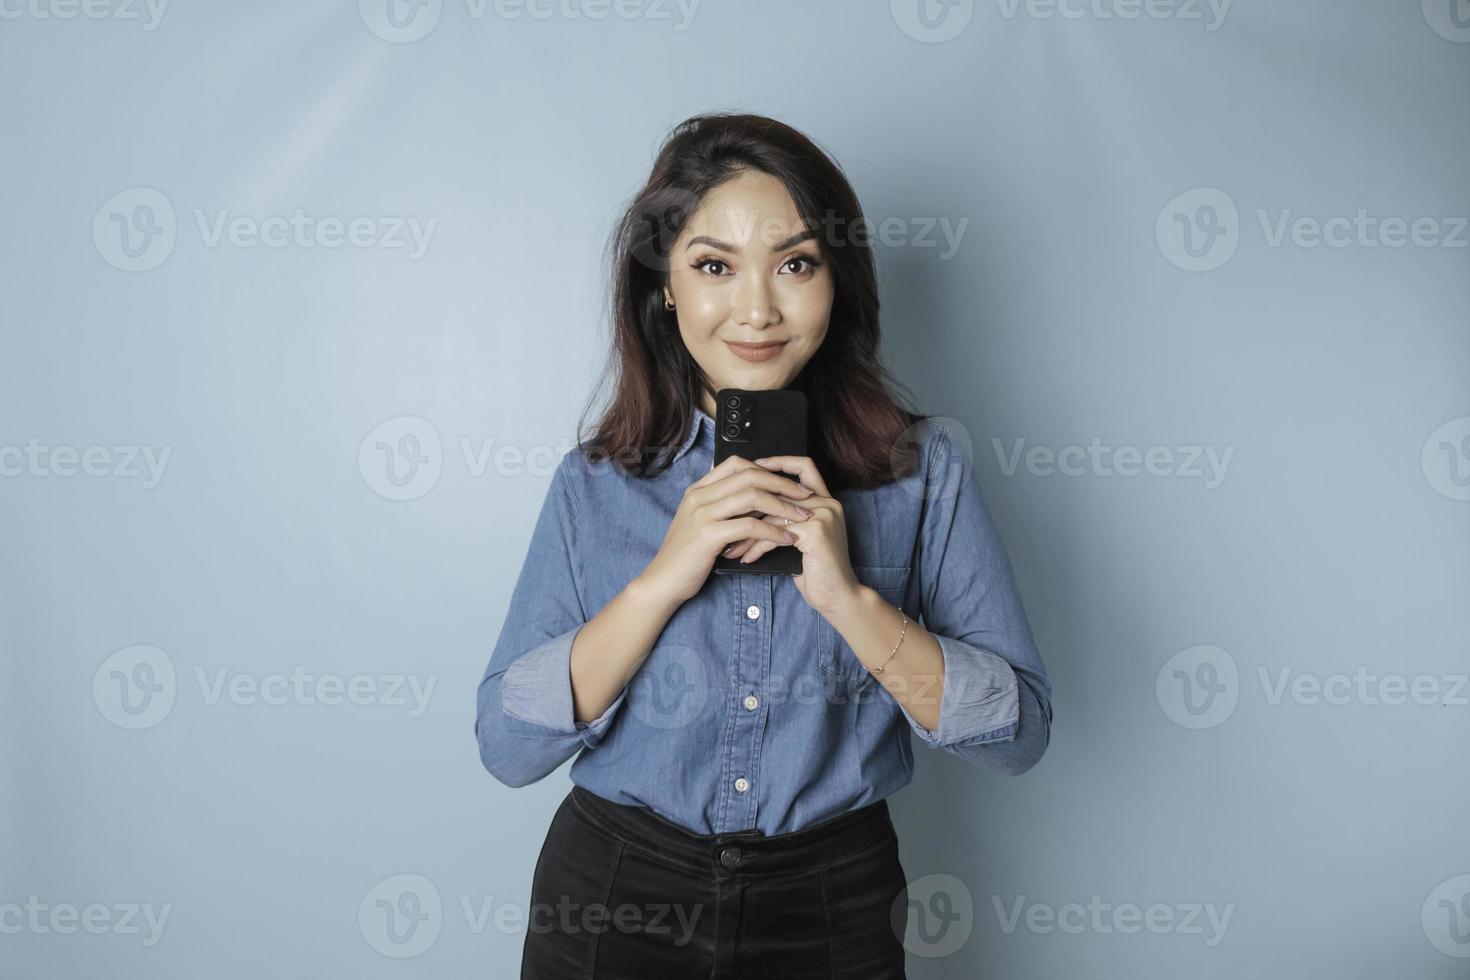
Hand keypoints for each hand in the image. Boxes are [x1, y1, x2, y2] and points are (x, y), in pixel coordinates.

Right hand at [638, 453, 818, 605]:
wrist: (663, 581)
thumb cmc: (687, 554)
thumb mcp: (700, 521)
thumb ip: (720, 504)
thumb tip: (751, 493)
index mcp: (699, 489)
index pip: (738, 464)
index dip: (768, 469)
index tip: (791, 482)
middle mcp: (699, 495)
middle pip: (750, 475)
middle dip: (783, 484)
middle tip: (806, 495)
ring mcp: (702, 513)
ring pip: (752, 496)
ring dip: (783, 506)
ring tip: (802, 517)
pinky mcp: (708, 534)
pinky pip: (749, 525)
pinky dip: (773, 530)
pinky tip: (786, 538)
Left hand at [734, 454, 861, 617]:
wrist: (838, 597)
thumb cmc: (816, 571)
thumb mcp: (800, 539)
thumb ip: (786, 519)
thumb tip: (750, 509)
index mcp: (825, 500)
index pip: (803, 466)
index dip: (778, 462)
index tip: (751, 468)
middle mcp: (827, 503)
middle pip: (779, 491)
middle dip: (749, 506)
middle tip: (726, 516)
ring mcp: (823, 515)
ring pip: (773, 514)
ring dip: (747, 531)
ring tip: (731, 545)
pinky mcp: (816, 532)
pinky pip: (776, 533)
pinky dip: (757, 546)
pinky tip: (747, 558)